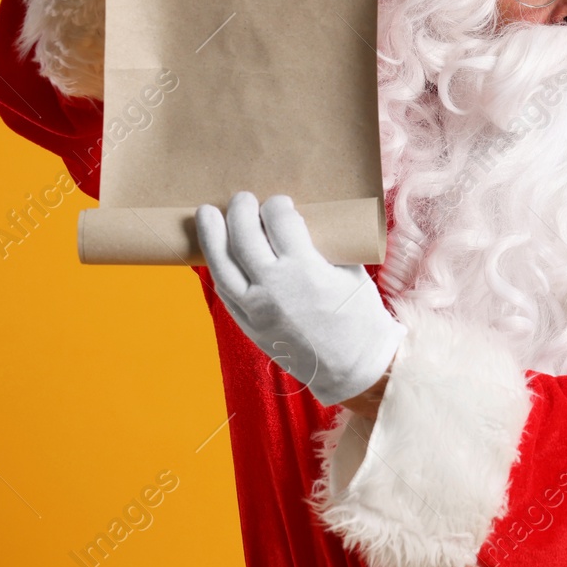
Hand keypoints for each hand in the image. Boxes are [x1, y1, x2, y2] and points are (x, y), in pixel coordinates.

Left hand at [196, 193, 403, 407]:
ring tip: (207, 213)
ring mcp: (256, 309)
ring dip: (212, 234)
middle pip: (244, 235)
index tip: (281, 204)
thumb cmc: (359, 317)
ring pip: (221, 263)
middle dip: (241, 209)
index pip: (279, 220)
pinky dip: (216, 267)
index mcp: (305, 270)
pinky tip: (215, 252)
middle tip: (244, 199)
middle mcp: (274, 287)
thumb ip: (324, 244)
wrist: (353, 367)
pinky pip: (223, 290)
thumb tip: (300, 221)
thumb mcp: (351, 271)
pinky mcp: (248, 325)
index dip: (278, 205)